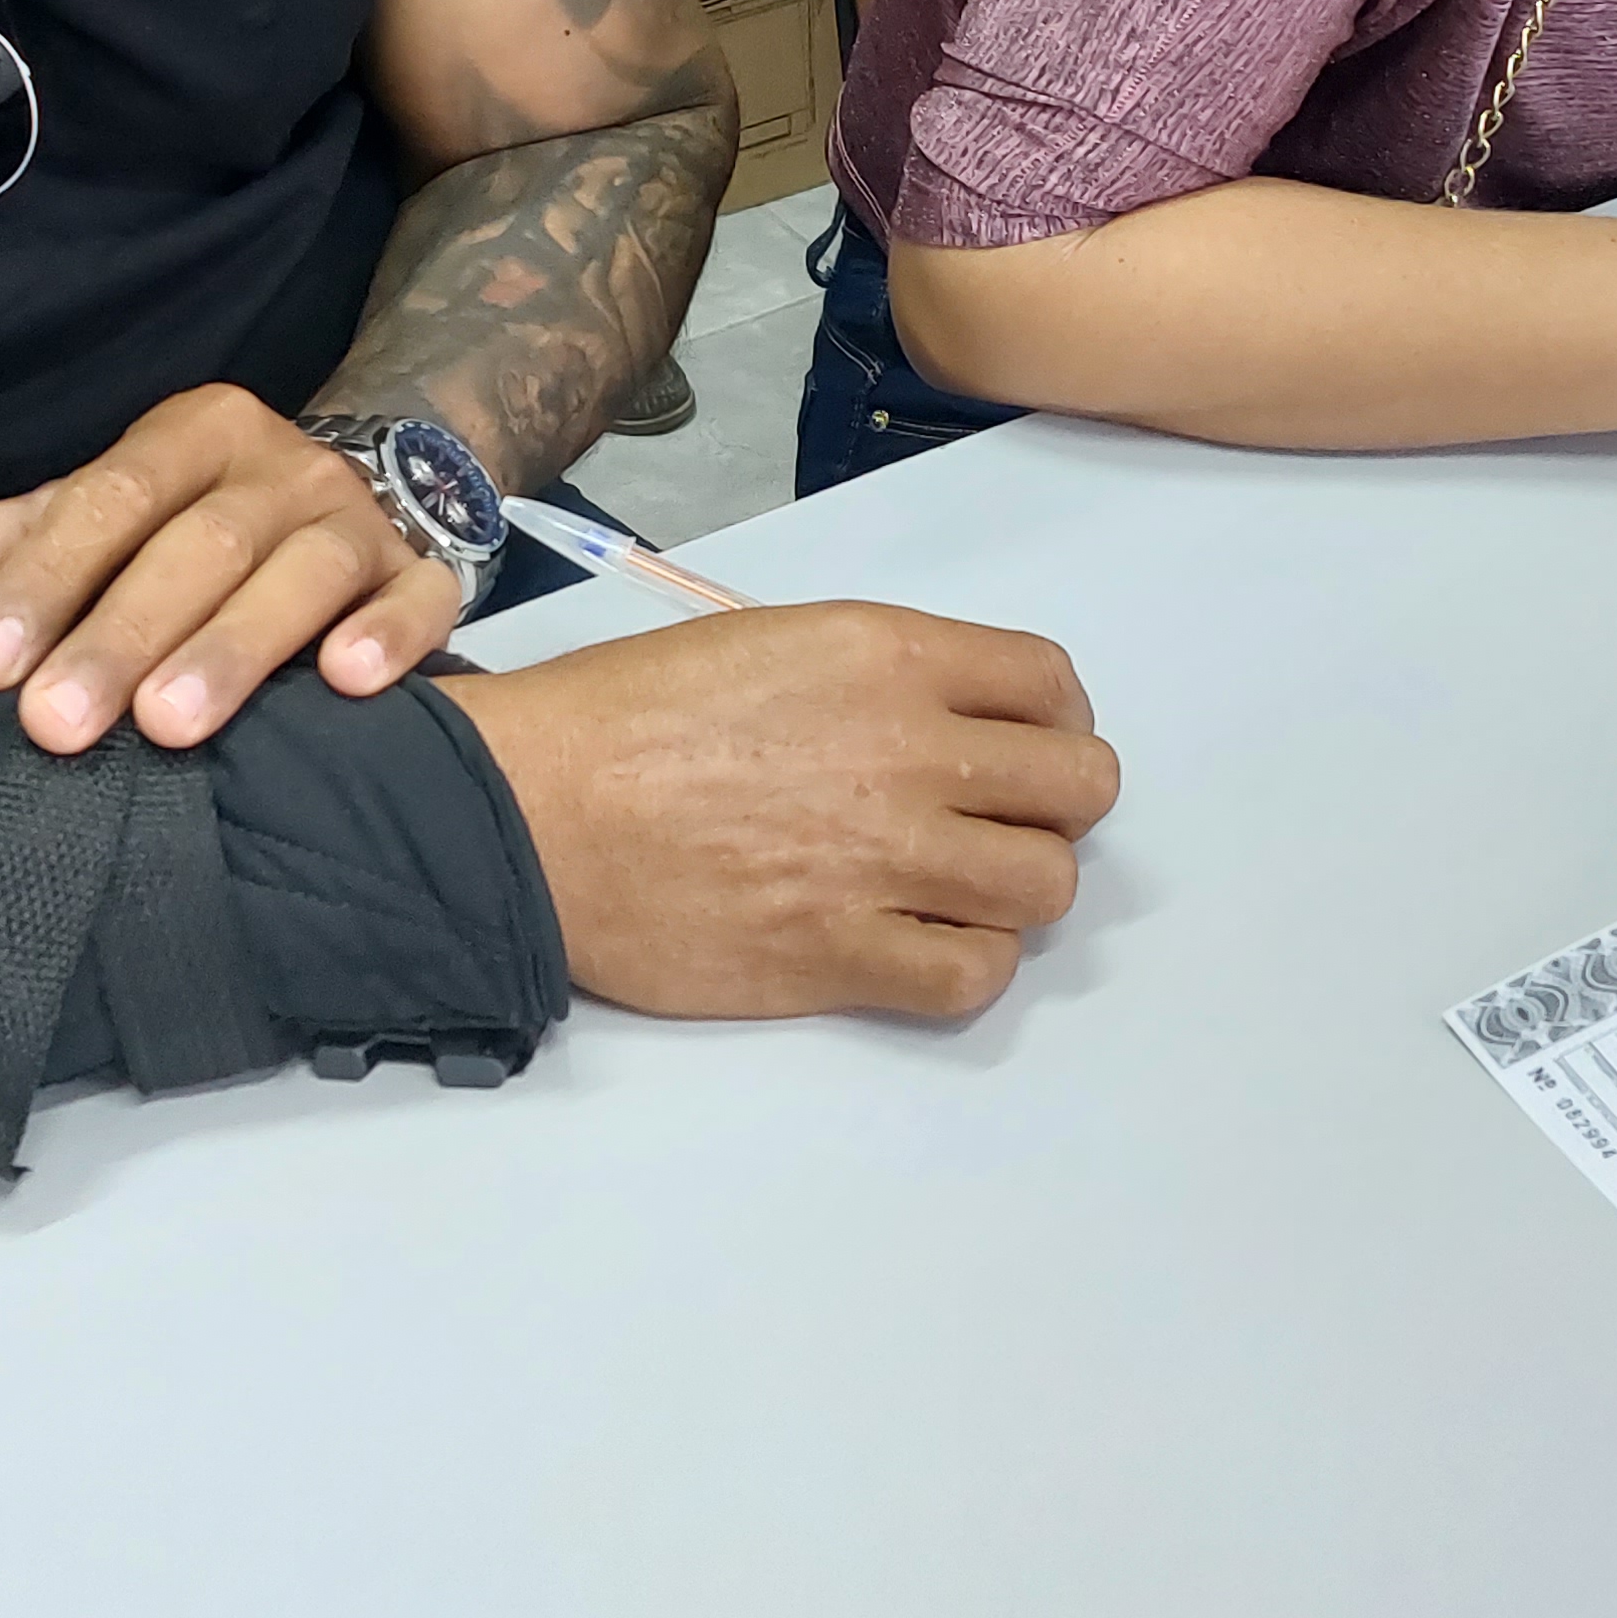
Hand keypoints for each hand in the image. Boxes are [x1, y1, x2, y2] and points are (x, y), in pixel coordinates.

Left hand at [0, 386, 458, 753]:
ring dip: (234, 647)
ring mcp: (363, 519)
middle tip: (58, 724)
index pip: (109, 497)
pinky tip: (347, 682)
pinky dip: (387, 635)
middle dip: (122, 634)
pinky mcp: (428, 574)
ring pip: (304, 571)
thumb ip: (14, 547)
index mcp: (192, 436)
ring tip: (171, 726)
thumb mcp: (102, 514)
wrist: (369, 492)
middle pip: (201, 541)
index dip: (42, 580)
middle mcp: (282, 465)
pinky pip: (421, 597)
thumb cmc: (199, 526)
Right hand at [443, 603, 1120, 1020]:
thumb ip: (876, 678)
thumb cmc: (625, 714)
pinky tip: (920, 945)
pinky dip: (967, 965)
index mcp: (890, 656)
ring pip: (1047, 886)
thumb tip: (939, 727)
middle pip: (1082, 787)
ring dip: (1015, 889)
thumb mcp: (769, 642)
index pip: (1050, 682)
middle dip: (1054, 806)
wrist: (534, 809)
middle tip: (994, 822)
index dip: (1055, 719)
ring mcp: (886, 859)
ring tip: (956, 889)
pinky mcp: (845, 954)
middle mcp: (911, 752)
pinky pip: (975, 975)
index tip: (1023, 747)